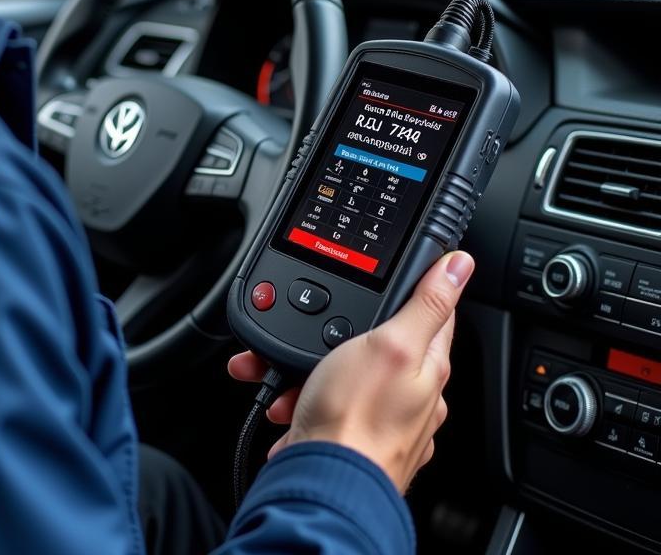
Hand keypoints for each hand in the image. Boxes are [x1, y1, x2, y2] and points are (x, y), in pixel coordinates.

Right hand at [229, 250, 473, 492]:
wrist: (321, 484)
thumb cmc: (358, 420)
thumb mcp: (392, 344)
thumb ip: (426, 304)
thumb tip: (461, 265)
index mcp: (428, 365)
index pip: (433, 312)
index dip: (417, 286)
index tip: (400, 271)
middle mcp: (410, 393)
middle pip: (378, 341)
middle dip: (339, 331)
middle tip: (313, 327)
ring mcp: (378, 417)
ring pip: (341, 372)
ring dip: (309, 366)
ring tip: (287, 369)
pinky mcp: (346, 435)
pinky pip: (321, 403)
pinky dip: (299, 397)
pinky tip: (287, 400)